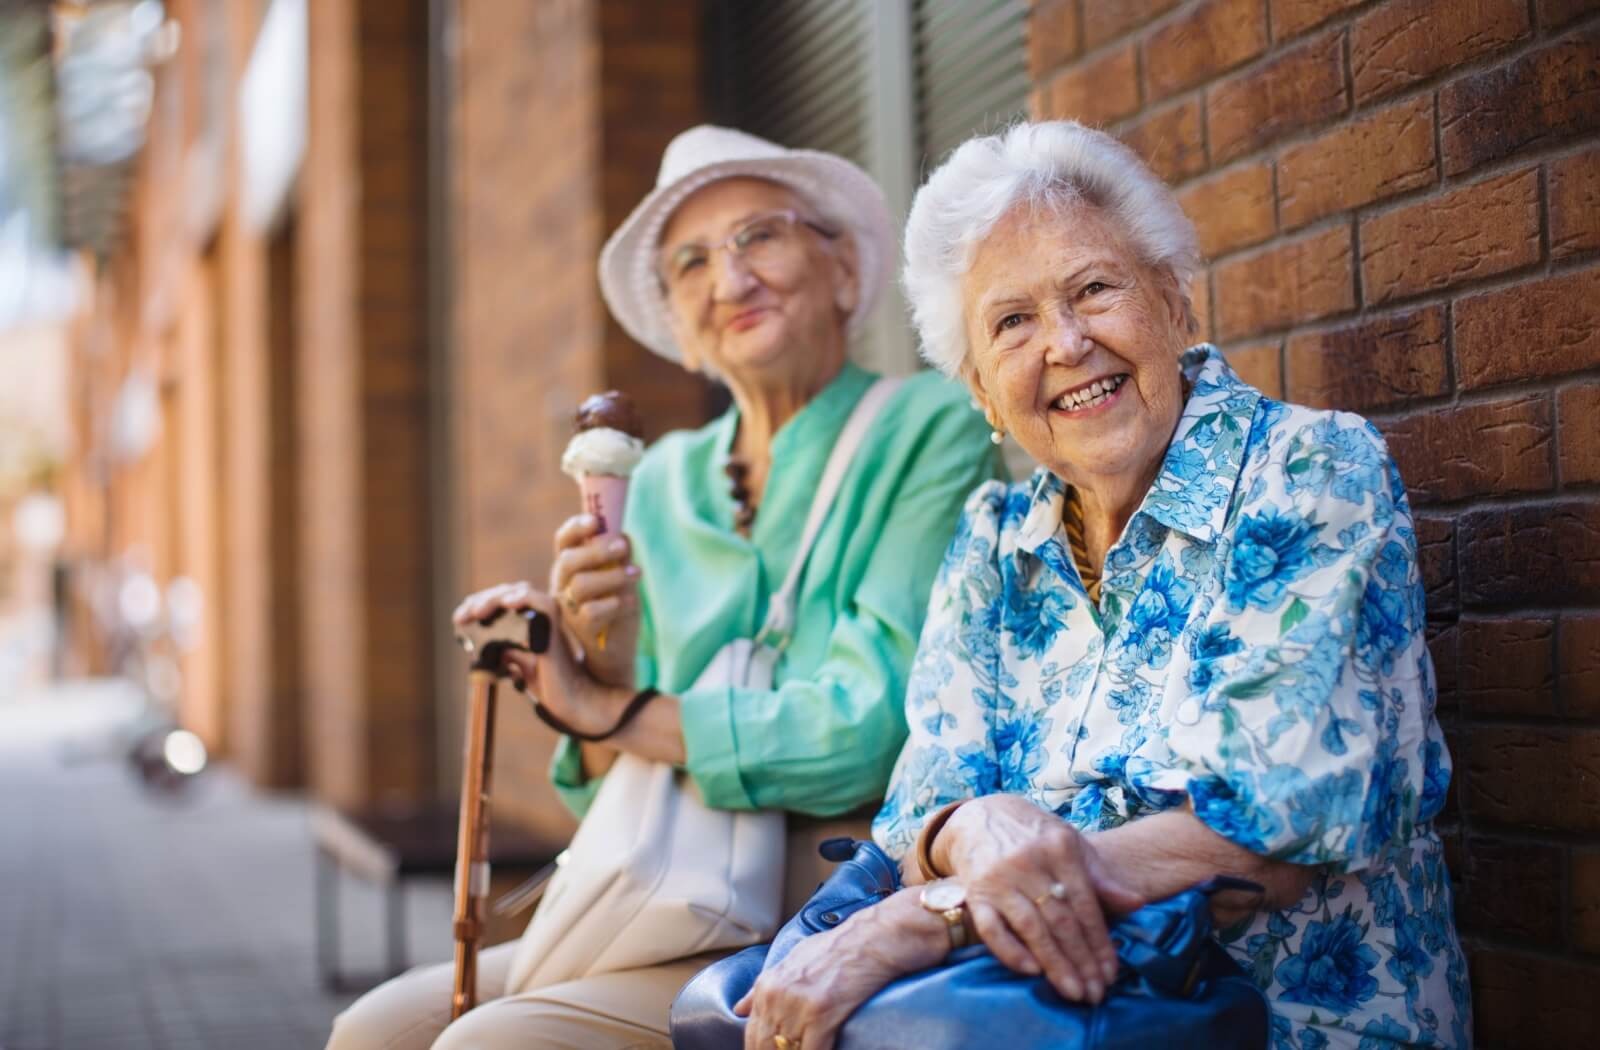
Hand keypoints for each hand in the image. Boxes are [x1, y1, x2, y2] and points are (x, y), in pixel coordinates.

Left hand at [452, 583, 624, 737]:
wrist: (574, 703)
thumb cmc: (551, 686)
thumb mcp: (519, 665)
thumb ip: (506, 651)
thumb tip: (482, 645)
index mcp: (530, 624)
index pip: (502, 602)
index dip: (479, 604)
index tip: (459, 619)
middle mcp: (540, 618)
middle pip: (508, 594)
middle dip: (481, 601)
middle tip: (462, 616)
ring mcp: (548, 621)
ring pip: (521, 593)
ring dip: (495, 598)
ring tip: (476, 611)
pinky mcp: (556, 630)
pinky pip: (543, 604)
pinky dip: (525, 598)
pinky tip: (508, 603)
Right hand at [550, 514, 640, 686]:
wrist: (616, 649)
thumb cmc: (617, 606)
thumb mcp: (621, 575)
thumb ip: (619, 556)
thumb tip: (622, 536)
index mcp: (571, 565)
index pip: (564, 541)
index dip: (575, 528)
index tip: (595, 521)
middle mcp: (563, 584)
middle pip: (568, 561)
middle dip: (597, 551)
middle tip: (623, 547)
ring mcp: (569, 608)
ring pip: (580, 585)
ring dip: (612, 576)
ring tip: (636, 574)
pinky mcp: (581, 630)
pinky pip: (592, 612)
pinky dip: (614, 603)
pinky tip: (630, 602)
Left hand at [736, 888, 947, 1049]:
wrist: (871, 938)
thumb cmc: (838, 947)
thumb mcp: (792, 960)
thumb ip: (762, 987)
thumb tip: (739, 1009)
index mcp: (767, 985)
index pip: (752, 1035)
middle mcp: (776, 995)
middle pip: (765, 1047)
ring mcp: (797, 1006)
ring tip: (807, 1049)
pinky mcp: (821, 1015)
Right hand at [937, 795, 1142, 1002]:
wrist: (978, 816)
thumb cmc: (1034, 835)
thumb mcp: (1071, 844)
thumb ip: (1101, 878)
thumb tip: (1138, 903)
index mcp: (1059, 849)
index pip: (1085, 905)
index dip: (1100, 943)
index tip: (1111, 974)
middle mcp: (1029, 863)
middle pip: (1060, 921)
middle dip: (1081, 961)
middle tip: (1095, 994)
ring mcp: (999, 879)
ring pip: (1031, 928)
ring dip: (1054, 964)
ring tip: (1073, 992)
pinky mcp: (976, 894)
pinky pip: (991, 928)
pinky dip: (1010, 951)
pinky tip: (1031, 971)